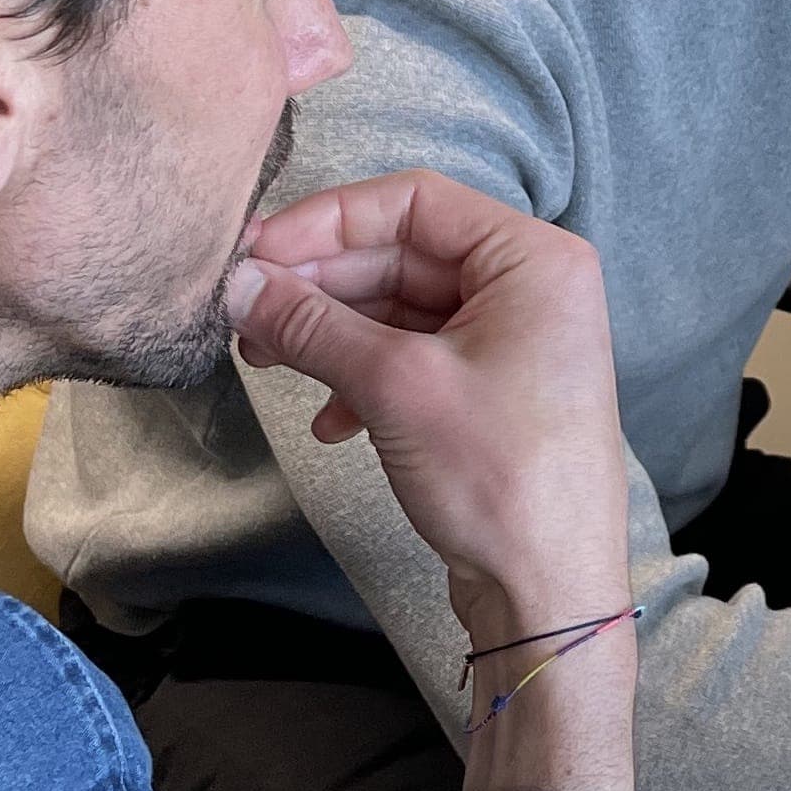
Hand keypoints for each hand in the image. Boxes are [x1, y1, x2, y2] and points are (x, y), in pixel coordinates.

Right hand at [226, 170, 633, 790]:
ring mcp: (514, 341)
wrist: (550, 590)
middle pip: (403, 254)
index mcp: (533, 259)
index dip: (326, 221)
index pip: (414, 201)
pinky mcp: (493, 391)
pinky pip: (414, 357)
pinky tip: (326, 422)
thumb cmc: (498, 476)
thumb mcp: (395, 386)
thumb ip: (313, 325)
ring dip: (330, 332)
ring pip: (400, 309)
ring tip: (263, 360)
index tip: (255, 252)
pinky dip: (363, 377)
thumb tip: (240, 284)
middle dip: (319, 283)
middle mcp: (532, 288)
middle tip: (242, 310)